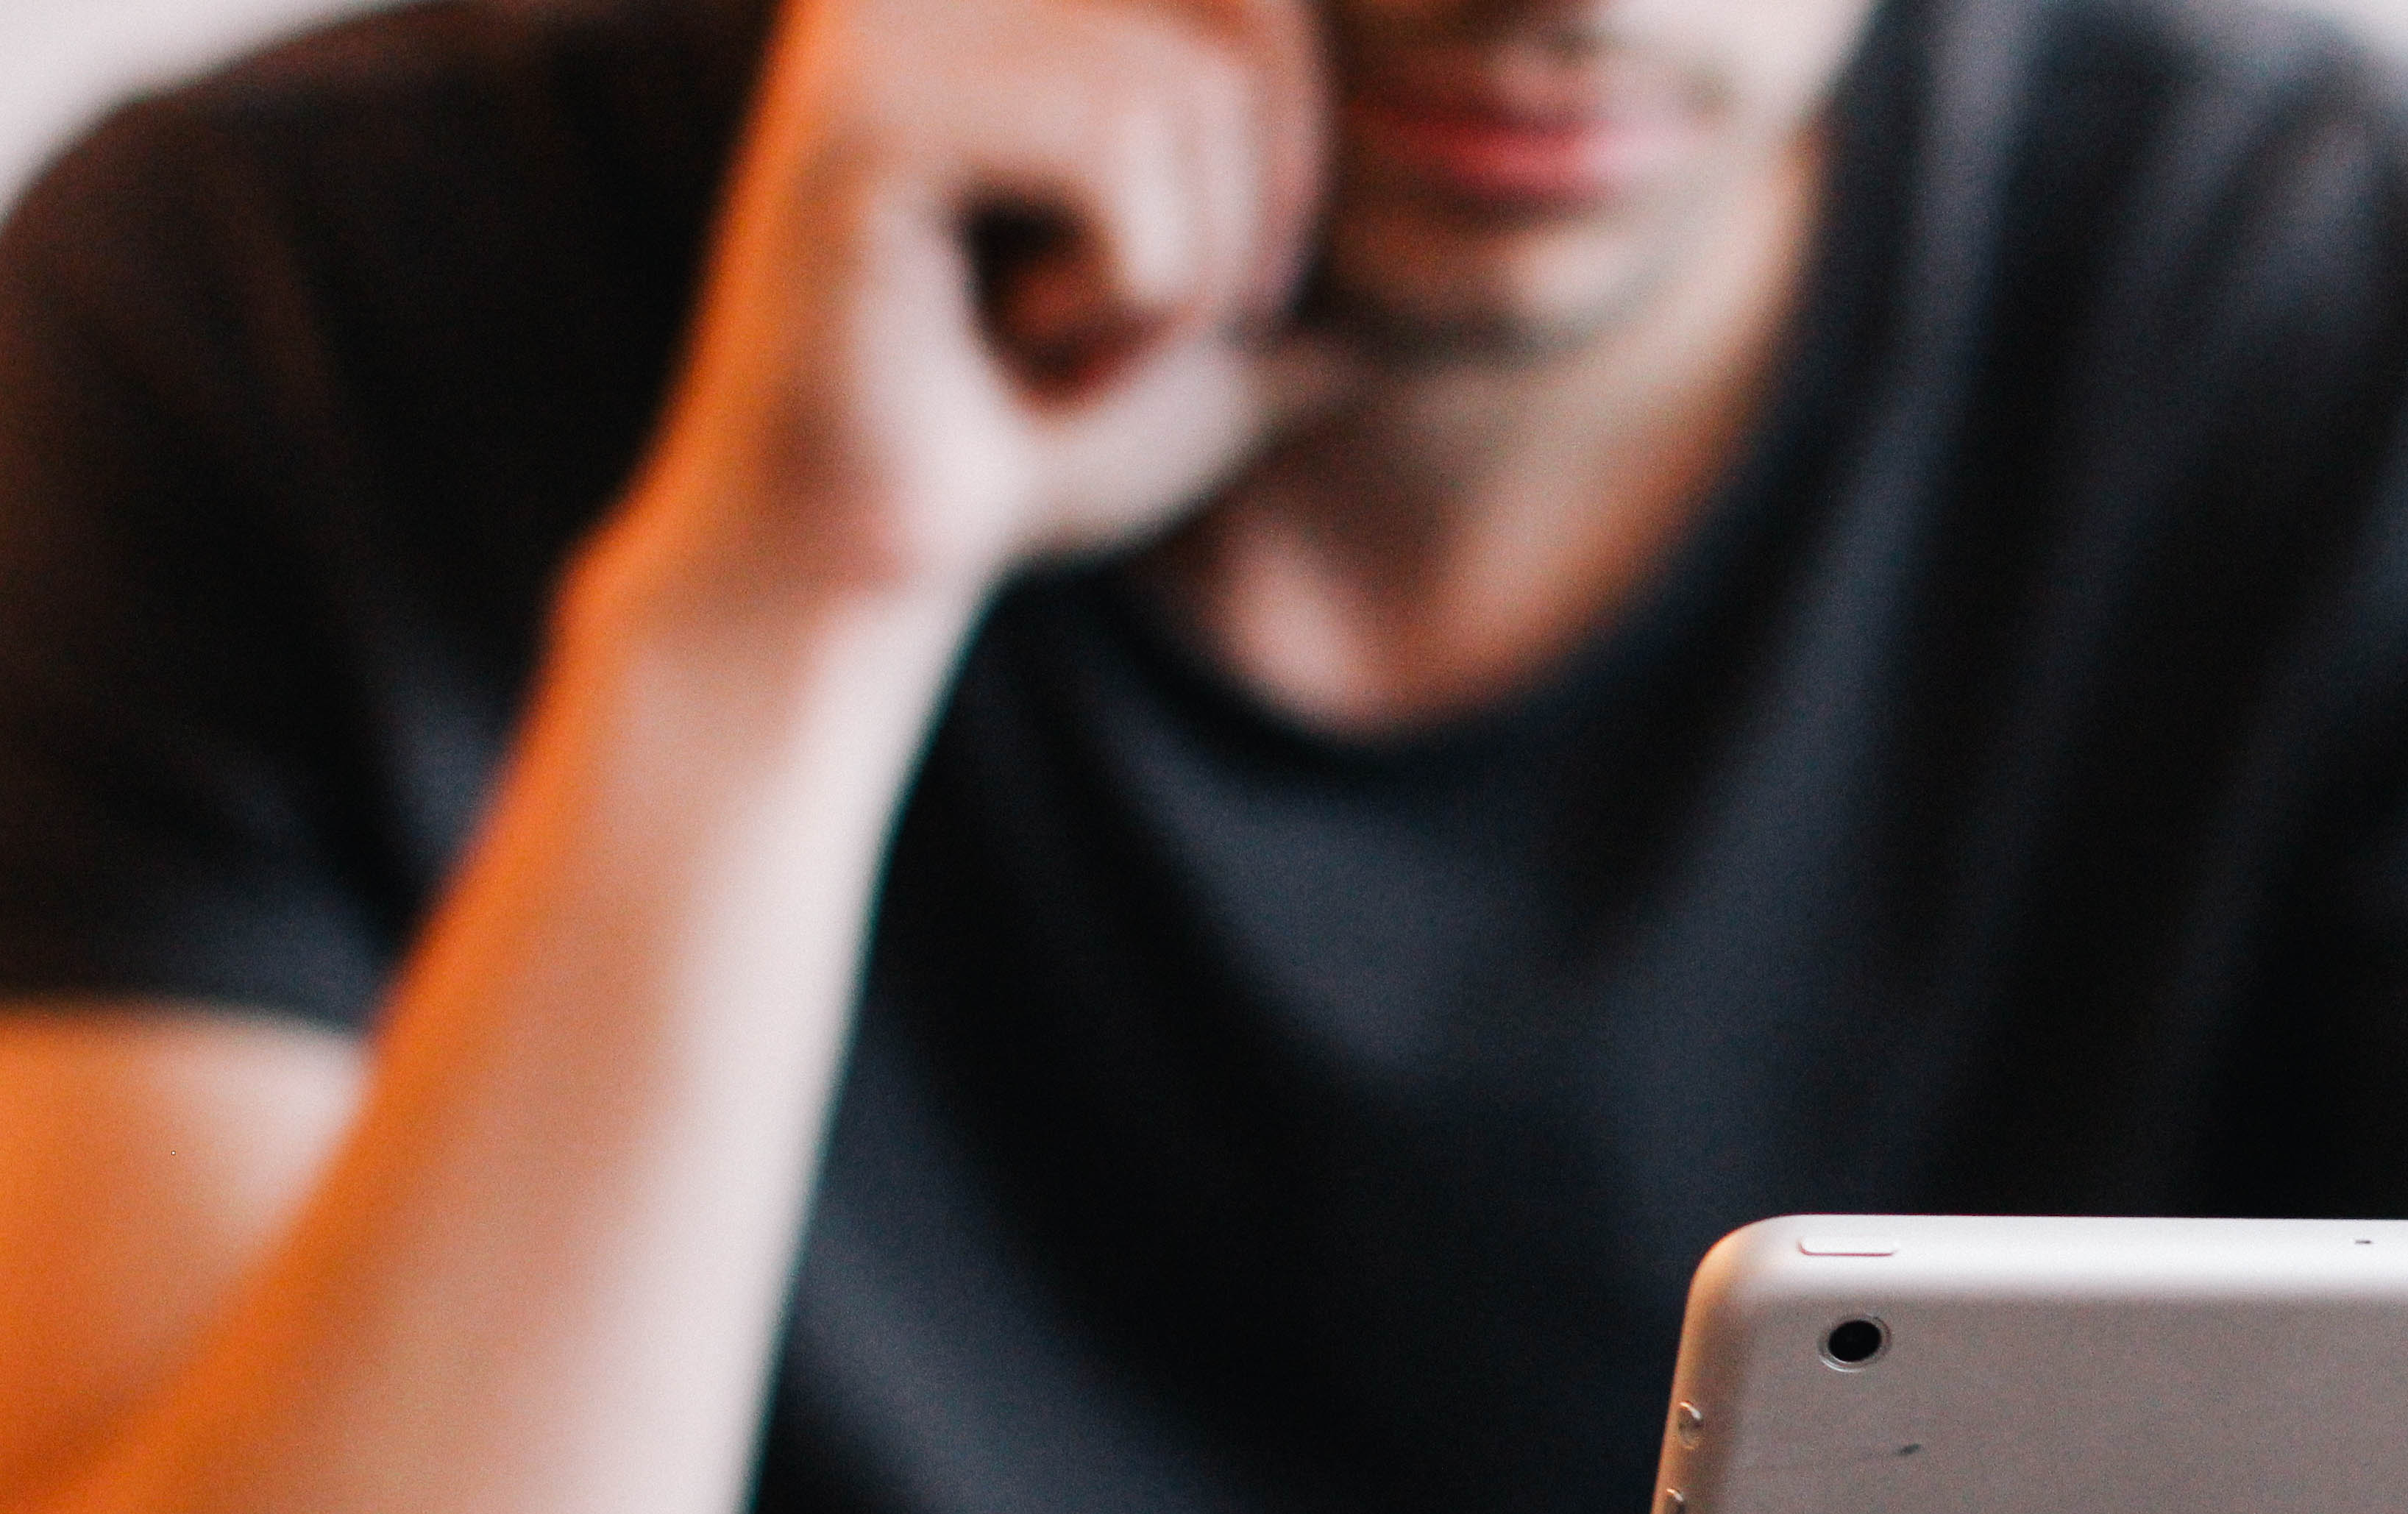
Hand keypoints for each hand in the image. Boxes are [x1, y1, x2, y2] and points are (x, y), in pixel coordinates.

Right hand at [615, 0, 1344, 608]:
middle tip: (1152, 329)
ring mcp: (887, 10)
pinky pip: (1114, 156)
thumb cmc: (1041, 438)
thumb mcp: (1245, 327)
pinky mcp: (863, 102)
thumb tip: (1544, 200)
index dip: (1305, 156)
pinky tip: (1013, 341)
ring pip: (1189, 94)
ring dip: (1180, 276)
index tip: (1237, 297)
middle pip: (1249, 15)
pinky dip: (1120, 292)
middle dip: (1260, 214)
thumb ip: (1356, 245)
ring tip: (1062, 338)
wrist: (871, 564)